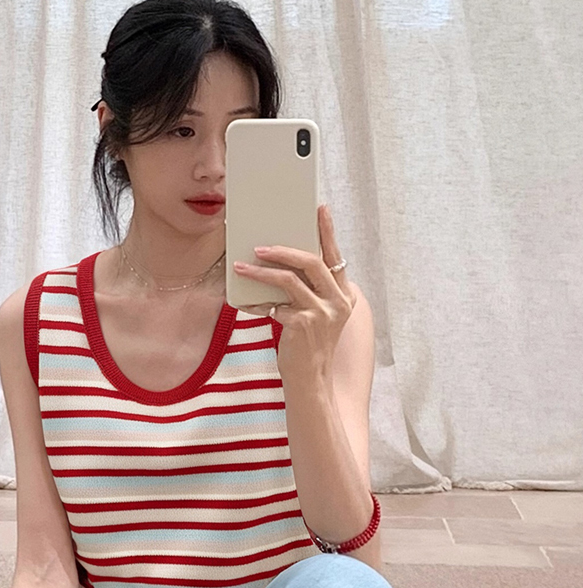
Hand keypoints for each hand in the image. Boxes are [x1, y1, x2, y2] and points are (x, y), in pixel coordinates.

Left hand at [232, 203, 356, 380]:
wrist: (311, 379)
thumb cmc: (308, 344)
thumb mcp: (315, 314)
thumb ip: (307, 290)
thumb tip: (280, 261)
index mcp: (345, 295)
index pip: (335, 257)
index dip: (327, 232)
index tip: (319, 209)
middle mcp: (338, 301)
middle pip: (312, 262)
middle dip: (285, 249)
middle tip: (261, 246)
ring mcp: (323, 313)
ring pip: (289, 280)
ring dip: (262, 272)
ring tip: (242, 267)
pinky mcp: (303, 325)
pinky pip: (274, 304)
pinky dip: (256, 302)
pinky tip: (243, 303)